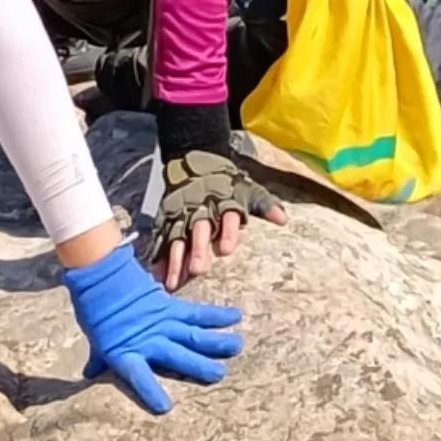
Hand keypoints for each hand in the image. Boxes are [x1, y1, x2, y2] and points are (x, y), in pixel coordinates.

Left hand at [63, 241, 242, 414]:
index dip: (150, 392)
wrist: (99, 272)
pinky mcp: (169, 305)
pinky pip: (195, 312)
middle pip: (178, 356)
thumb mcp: (95, 339)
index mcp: (126, 353)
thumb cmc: (95, 310)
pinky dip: (215, 315)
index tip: (165, 408)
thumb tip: (89, 375)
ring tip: (236, 346)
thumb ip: (99, 359)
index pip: (138, 377)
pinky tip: (234, 316)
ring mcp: (162, 321)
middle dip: (199, 366)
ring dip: (216, 341)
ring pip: (192, 334)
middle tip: (220, 375)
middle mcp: (149, 339)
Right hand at [150, 149, 286, 292]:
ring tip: (174, 282)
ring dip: (175, 259)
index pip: (226, 216)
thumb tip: (283, 220)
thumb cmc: (227, 183)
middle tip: (198, 270)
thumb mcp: (247, 190)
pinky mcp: (167, 217)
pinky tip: (157, 273)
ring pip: (177, 236)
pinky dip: (159, 255)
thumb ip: (264, 205)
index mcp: (222, 200)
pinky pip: (161, 236)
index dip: (227, 232)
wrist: (196, 158)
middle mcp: (200, 207)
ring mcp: (181, 213)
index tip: (227, 250)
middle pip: (198, 229)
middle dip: (198, 249)